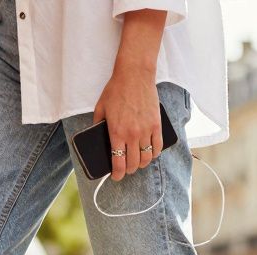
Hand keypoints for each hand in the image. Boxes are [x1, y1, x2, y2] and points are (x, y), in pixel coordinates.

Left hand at [93, 9, 166, 181]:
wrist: (134, 75)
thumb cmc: (116, 90)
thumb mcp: (100, 108)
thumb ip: (98, 125)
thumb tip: (98, 138)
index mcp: (116, 132)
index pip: (118, 162)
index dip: (117, 174)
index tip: (116, 177)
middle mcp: (132, 134)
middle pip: (133, 163)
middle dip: (128, 170)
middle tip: (125, 169)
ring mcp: (146, 130)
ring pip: (146, 158)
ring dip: (141, 164)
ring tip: (138, 162)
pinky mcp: (156, 124)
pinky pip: (158, 146)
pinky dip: (154, 154)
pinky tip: (150, 154)